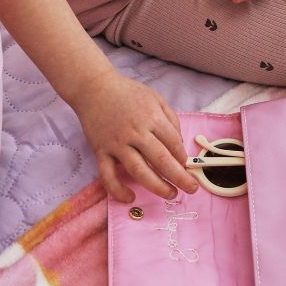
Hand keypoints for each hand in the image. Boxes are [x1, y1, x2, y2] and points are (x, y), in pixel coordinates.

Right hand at [68, 70, 198, 202]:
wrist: (93, 88)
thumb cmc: (127, 93)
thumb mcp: (155, 98)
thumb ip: (170, 120)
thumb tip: (179, 145)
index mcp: (151, 118)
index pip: (173, 144)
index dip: (184, 159)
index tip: (189, 168)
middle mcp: (135, 132)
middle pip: (162, 160)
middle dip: (180, 177)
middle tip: (192, 189)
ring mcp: (117, 144)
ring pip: (139, 171)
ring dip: (157, 186)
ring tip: (171, 194)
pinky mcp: (101, 151)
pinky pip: (108, 175)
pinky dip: (118, 190)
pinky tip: (130, 198)